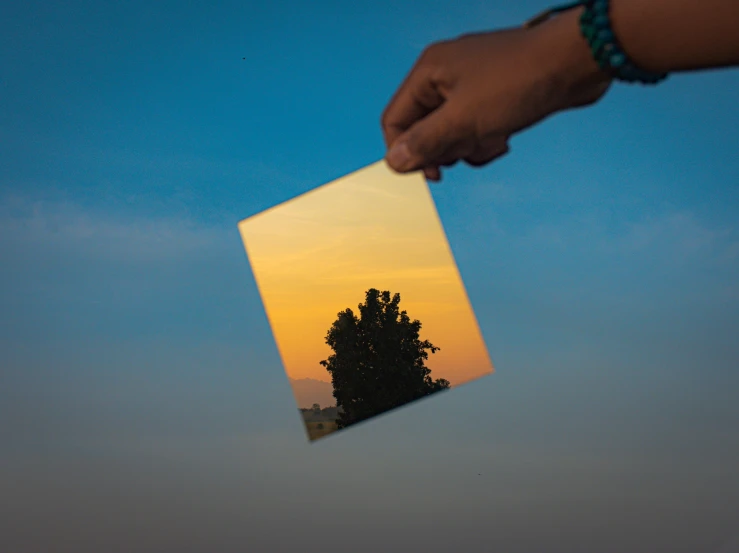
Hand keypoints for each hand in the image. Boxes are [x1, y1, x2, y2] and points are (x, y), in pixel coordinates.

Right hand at [381, 7, 611, 180]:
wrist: (576, 63)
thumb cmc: (519, 80)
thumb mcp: (465, 119)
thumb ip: (425, 142)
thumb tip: (394, 162)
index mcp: (429, 72)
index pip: (395, 119)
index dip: (404, 151)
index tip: (427, 174)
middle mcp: (445, 77)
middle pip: (423, 130)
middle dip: (445, 148)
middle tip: (467, 149)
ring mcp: (470, 87)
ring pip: (451, 134)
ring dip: (469, 147)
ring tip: (493, 138)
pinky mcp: (492, 99)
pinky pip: (474, 131)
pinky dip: (486, 141)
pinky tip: (505, 138)